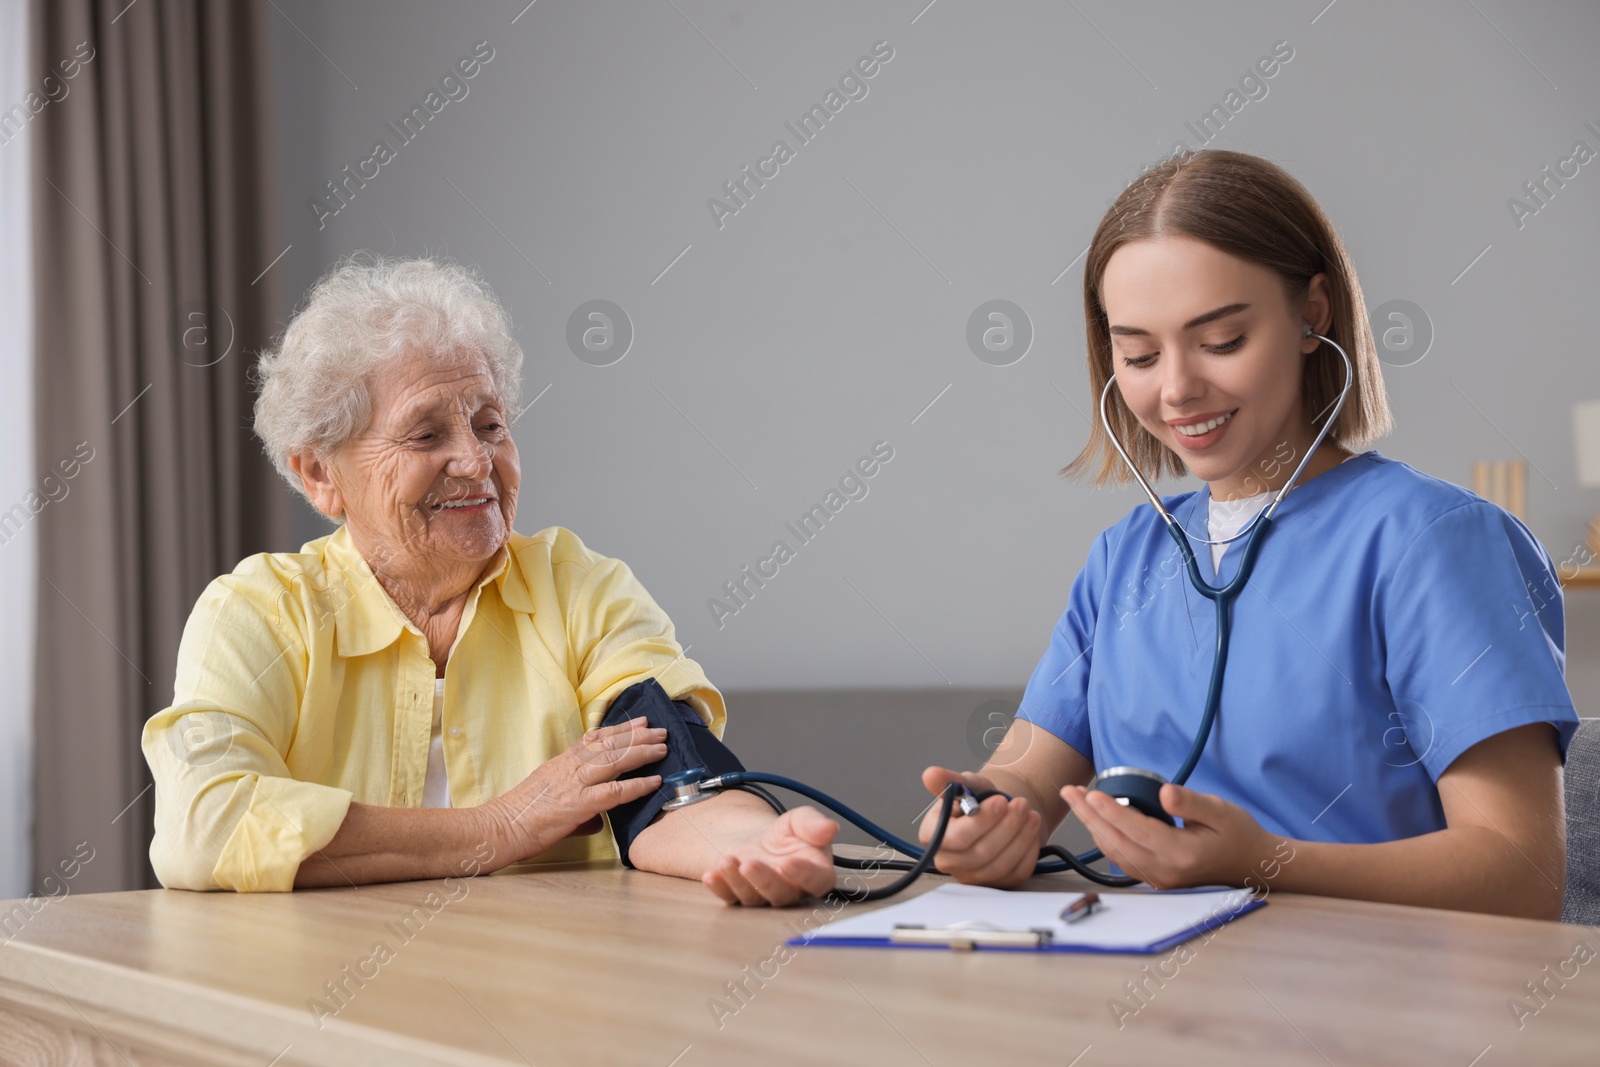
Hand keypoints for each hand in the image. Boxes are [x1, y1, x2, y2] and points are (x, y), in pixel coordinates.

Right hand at [483, 718, 667, 862]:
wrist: (501, 827)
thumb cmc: (522, 817)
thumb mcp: (551, 797)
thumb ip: (578, 802)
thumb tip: (598, 818)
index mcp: (562, 762)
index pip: (595, 739)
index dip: (620, 729)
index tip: (639, 722)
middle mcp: (570, 766)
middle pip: (609, 744)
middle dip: (638, 735)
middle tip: (660, 729)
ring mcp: (575, 783)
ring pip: (614, 760)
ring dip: (641, 752)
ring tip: (662, 747)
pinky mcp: (578, 803)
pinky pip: (614, 791)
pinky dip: (636, 785)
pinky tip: (653, 781)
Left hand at [702, 806, 838, 905]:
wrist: (761, 840)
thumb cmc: (788, 833)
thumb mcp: (801, 820)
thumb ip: (814, 824)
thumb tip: (830, 827)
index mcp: (816, 873)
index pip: (817, 881)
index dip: (804, 875)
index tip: (788, 862)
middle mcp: (792, 890)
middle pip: (782, 894)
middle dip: (764, 880)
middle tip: (749, 864)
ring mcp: (765, 896)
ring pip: (754, 897)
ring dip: (738, 881)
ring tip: (726, 860)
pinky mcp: (742, 896)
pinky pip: (731, 897)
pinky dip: (720, 888)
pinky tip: (711, 875)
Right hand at [917, 766, 1040, 887]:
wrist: (995, 813)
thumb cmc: (976, 799)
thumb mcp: (965, 784)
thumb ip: (948, 781)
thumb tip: (930, 775)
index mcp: (933, 835)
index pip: (956, 837)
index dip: (981, 821)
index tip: (1001, 801)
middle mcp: (947, 861)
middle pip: (980, 853)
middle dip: (1006, 827)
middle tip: (1022, 804)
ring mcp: (970, 876)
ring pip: (999, 865)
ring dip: (1021, 838)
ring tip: (1031, 814)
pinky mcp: (994, 883)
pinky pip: (1015, 873)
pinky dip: (1028, 851)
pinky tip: (1031, 831)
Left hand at [1060, 782, 1273, 889]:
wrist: (1253, 864)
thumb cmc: (1238, 834)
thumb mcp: (1220, 810)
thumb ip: (1191, 802)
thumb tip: (1165, 793)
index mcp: (1182, 854)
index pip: (1138, 831)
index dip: (1111, 812)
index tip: (1090, 793)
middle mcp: (1166, 871)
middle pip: (1117, 842)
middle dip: (1090, 816)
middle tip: (1069, 792)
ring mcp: (1159, 879)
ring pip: (1115, 853)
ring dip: (1093, 826)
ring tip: (1076, 801)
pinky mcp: (1156, 878)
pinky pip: (1123, 859)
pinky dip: (1105, 839)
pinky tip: (1095, 821)